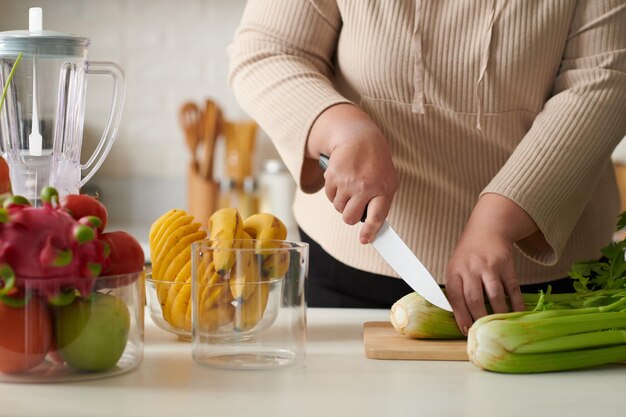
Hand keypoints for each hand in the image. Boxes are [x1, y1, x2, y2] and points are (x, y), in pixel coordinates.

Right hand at [306, 104, 397, 242]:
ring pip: (338, 208)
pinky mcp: (333, 176)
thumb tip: (371, 226)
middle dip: (350, 216)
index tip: (364, 240)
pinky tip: (342, 179)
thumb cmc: (376, 163)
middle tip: (353, 207)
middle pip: (350, 218)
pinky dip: (334, 192)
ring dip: (342, 202)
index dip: (370, 232)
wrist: (360, 138)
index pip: (376, 217)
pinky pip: (329, 196)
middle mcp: (365, 186)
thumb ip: (380, 202)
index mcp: (383, 189)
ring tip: (350, 187)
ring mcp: (347, 182)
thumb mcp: (387, 180)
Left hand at [445, 194, 538, 333]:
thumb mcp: (455, 267)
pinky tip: (517, 315)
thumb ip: (457, 289)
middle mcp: (470, 268)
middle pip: (474, 298)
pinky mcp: (507, 265)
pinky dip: (516, 304)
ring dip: (498, 314)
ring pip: (494, 295)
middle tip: (484, 333)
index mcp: (454, 271)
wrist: (487, 229)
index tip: (466, 330)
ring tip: (500, 327)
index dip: (460, 315)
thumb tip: (462, 321)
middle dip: (479, 319)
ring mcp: (489, 266)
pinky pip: (513, 288)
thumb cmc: (468, 255)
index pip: (454, 296)